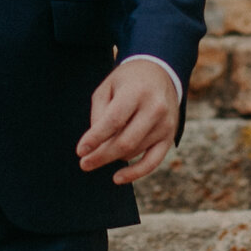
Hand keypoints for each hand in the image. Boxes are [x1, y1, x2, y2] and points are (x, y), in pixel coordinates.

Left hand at [77, 57, 176, 183]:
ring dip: (113, 156)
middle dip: (101, 156)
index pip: (114, 120)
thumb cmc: (127, 81)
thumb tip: (95, 145)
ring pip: (133, 151)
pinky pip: (152, 162)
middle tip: (84, 164)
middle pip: (125, 141)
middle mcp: (155, 109)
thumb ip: (99, 113)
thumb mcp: (107, 87)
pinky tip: (117, 178)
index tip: (80, 151)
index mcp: (137, 92)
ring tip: (101, 150)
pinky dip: (135, 173)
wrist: (161, 73)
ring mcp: (165, 125)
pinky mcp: (170, 137)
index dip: (96, 138)